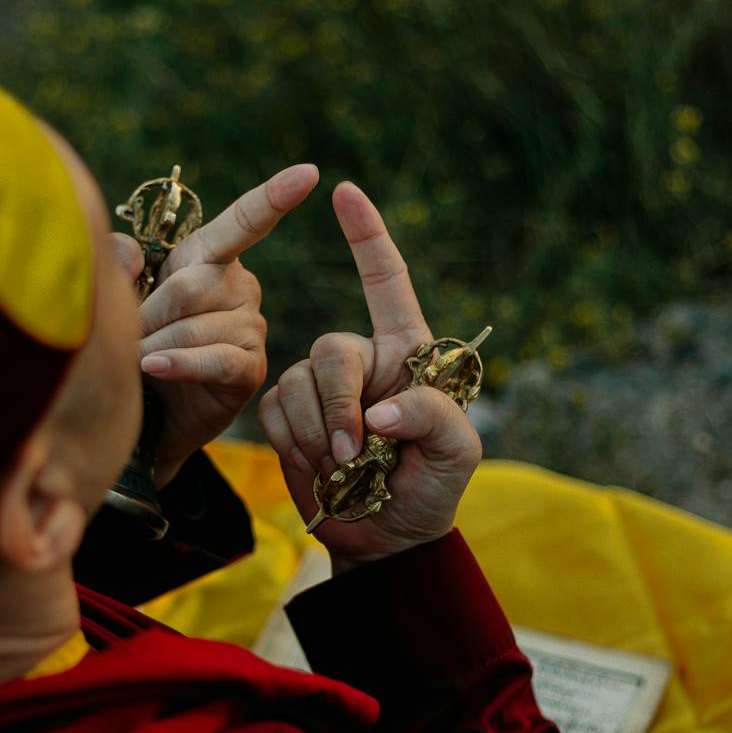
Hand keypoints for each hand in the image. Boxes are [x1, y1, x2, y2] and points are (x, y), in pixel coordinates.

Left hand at [111, 163, 319, 486]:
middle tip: (126, 338)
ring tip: (137, 363)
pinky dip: (178, 363)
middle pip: (190, 286)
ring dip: (155, 346)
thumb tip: (129, 253)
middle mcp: (241, 287)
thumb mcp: (122, 296)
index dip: (273, 197)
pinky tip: (153, 369)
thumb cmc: (137, 343)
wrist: (150, 413)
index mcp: (212, 258)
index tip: (308, 173)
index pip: (244, 221)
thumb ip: (119, 262)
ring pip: (197, 326)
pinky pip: (213, 358)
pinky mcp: (250, 368)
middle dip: (148, 315)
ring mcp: (251, 327)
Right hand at [257, 181, 480, 570]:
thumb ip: (433, 418)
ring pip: (298, 383)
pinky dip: (294, 444)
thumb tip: (380, 407)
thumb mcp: (457, 457)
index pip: (389, 284)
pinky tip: (319, 470)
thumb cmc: (431, 492)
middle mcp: (364, 361)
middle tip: (356, 456)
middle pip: (333, 350)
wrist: (385, 540)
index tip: (346, 192)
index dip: (368, 237)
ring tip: (345, 472)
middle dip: (340, 405)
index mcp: (409, 355)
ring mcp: (323, 388)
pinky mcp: (289, 416)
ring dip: (319, 434)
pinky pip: (274, 410)